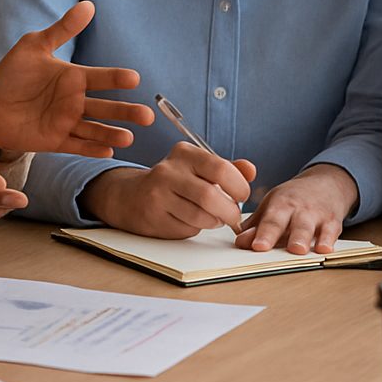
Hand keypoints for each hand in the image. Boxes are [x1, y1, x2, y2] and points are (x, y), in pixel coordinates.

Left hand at [0, 0, 153, 156]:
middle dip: (126, 112)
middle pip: (105, 107)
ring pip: (95, 129)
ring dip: (112, 133)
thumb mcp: (34, 47)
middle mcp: (75, 102)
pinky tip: (107, 152)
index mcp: (73, 78)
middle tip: (148, 115)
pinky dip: (91, 149)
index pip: (101, 78)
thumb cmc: (12, 75)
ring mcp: (66, 123)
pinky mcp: (55, 141)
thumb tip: (88, 5)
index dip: (117, 78)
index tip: (134, 78)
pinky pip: (76, 146)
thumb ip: (62, 29)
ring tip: (129, 138)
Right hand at [82, 144, 256, 238]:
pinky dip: (196, 228)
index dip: (239, 187)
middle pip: (211, 197)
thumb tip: (250, 170)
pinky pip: (187, 229)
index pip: (221, 169)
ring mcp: (157, 194)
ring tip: (212, 218)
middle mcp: (168, 170)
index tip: (241, 196)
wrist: (130, 196)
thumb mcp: (198, 168)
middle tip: (233, 217)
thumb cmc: (173, 182)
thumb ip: (227, 169)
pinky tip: (191, 221)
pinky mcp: (153, 216)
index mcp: (184, 153)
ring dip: (214, 222)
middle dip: (230, 212)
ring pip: (201, 217)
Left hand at [237, 164, 359, 253]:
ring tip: (297, 250)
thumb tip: (240, 242)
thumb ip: (257, 226)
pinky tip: (324, 249)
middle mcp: (296, 208)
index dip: (261, 233)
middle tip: (263, 247)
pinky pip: (331, 232)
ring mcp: (315, 214)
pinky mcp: (333, 222)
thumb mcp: (274, 206)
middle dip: (274, 234)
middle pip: (283, 222)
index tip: (254, 246)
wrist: (328, 183)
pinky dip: (328, 240)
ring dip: (301, 238)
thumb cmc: (296, 199)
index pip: (268, 220)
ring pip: (307, 227)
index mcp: (279, 204)